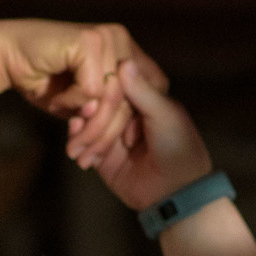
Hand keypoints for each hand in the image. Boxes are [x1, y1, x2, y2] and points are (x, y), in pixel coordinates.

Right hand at [0, 20, 158, 163]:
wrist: (0, 56)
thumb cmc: (40, 81)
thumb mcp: (83, 102)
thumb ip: (107, 111)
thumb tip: (131, 136)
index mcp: (124, 50)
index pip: (154, 88)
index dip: (136, 121)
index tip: (120, 148)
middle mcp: (120, 39)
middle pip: (131, 99)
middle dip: (107, 135)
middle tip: (85, 159)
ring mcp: (107, 37)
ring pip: (112, 99)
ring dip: (90, 128)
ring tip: (73, 147)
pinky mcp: (90, 41)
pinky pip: (93, 90)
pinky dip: (73, 103)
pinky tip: (57, 102)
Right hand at [90, 57, 216, 213]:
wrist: (178, 193)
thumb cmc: (179, 148)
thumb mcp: (164, 114)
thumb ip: (142, 90)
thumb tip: (124, 62)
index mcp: (147, 102)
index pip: (118, 85)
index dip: (105, 84)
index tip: (93, 81)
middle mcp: (129, 118)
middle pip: (100, 104)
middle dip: (90, 106)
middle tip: (84, 107)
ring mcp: (115, 138)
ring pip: (90, 124)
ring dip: (82, 125)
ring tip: (77, 125)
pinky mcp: (105, 160)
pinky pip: (86, 146)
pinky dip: (78, 142)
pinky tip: (75, 140)